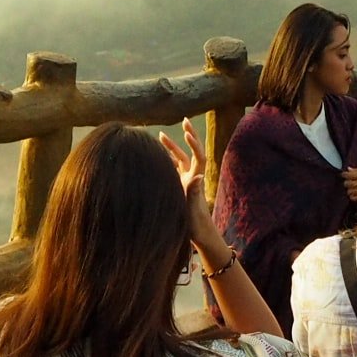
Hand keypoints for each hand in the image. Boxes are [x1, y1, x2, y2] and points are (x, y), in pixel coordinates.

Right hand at [158, 124, 222, 248]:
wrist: (199, 236)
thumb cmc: (196, 225)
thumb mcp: (193, 210)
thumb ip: (194, 192)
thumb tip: (198, 176)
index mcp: (196, 180)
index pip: (197, 157)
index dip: (193, 144)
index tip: (185, 132)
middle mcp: (192, 178)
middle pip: (191, 152)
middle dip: (188, 136)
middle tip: (184, 120)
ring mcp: (186, 182)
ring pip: (179, 160)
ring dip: (172, 147)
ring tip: (160, 136)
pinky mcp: (180, 188)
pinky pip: (173, 170)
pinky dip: (166, 160)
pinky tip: (156, 155)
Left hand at [342, 165, 356, 202]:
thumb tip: (349, 168)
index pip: (346, 175)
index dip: (344, 174)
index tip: (344, 174)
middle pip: (346, 183)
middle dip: (347, 182)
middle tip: (349, 181)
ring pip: (349, 191)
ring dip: (350, 189)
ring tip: (353, 188)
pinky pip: (353, 198)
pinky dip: (353, 196)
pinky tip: (356, 194)